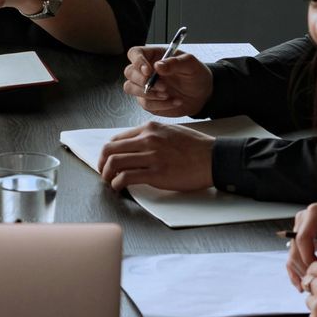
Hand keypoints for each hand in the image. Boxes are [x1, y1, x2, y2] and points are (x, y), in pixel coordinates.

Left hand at [96, 121, 214, 190]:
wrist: (214, 158)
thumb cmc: (196, 147)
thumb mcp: (171, 131)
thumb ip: (153, 136)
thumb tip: (136, 145)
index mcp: (150, 128)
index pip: (117, 138)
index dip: (108, 151)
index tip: (107, 160)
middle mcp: (147, 139)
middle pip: (111, 149)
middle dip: (102, 163)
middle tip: (103, 172)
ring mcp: (151, 156)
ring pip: (115, 162)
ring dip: (107, 174)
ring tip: (109, 182)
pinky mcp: (156, 173)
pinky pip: (126, 177)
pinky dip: (117, 184)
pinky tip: (118, 188)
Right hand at [122, 45, 210, 116]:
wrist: (202, 95)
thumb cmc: (196, 75)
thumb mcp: (191, 65)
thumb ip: (175, 63)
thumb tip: (158, 66)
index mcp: (154, 56)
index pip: (135, 53)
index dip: (137, 61)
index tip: (148, 70)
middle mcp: (145, 70)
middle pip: (129, 72)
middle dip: (143, 81)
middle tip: (163, 86)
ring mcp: (144, 86)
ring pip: (130, 88)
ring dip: (148, 94)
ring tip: (167, 94)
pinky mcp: (148, 101)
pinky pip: (145, 104)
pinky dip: (160, 104)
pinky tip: (175, 101)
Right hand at [285, 201, 316, 287]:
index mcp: (314, 213)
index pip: (302, 239)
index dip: (307, 258)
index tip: (316, 273)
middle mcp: (303, 218)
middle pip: (295, 248)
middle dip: (303, 267)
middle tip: (314, 284)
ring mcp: (300, 227)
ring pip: (293, 253)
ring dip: (299, 271)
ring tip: (309, 287)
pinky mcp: (300, 236)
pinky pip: (294, 254)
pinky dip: (296, 269)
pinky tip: (299, 284)